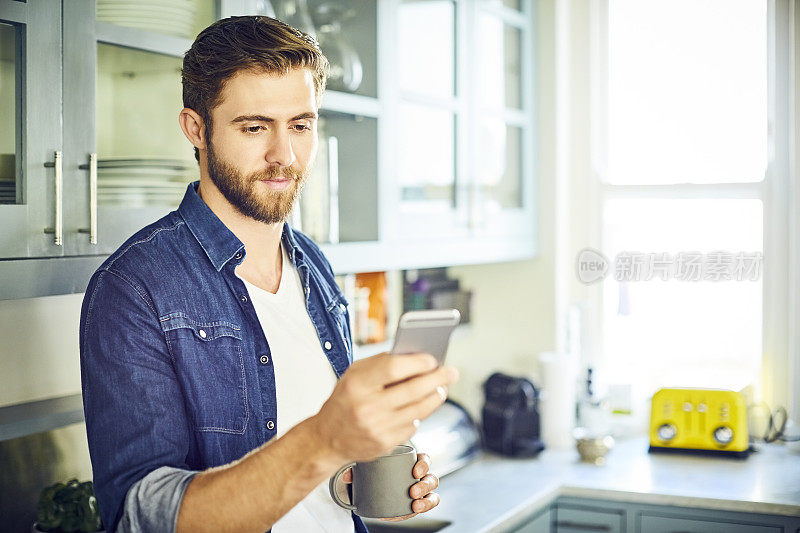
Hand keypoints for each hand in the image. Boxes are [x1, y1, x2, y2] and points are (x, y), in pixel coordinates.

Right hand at [311, 352, 458, 464]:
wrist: (326, 439)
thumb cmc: (343, 401)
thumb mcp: (353, 375)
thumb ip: (380, 363)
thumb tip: (413, 356)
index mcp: (357, 384)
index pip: (394, 368)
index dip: (417, 362)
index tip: (432, 359)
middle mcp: (367, 407)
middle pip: (412, 390)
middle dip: (437, 379)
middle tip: (451, 372)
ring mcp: (377, 428)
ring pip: (418, 410)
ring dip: (435, 397)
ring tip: (442, 388)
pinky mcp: (385, 444)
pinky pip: (413, 426)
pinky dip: (420, 414)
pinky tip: (423, 406)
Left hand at [341, 452, 439, 521]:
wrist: (372, 488)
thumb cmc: (374, 471)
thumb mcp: (365, 466)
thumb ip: (356, 469)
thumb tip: (347, 476)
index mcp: (410, 462)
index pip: (424, 459)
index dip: (424, 464)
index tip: (415, 472)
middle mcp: (419, 476)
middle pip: (431, 478)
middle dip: (425, 485)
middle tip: (412, 491)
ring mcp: (420, 491)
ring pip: (433, 494)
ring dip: (427, 500)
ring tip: (416, 505)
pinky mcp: (416, 503)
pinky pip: (424, 507)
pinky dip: (422, 509)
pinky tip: (412, 511)